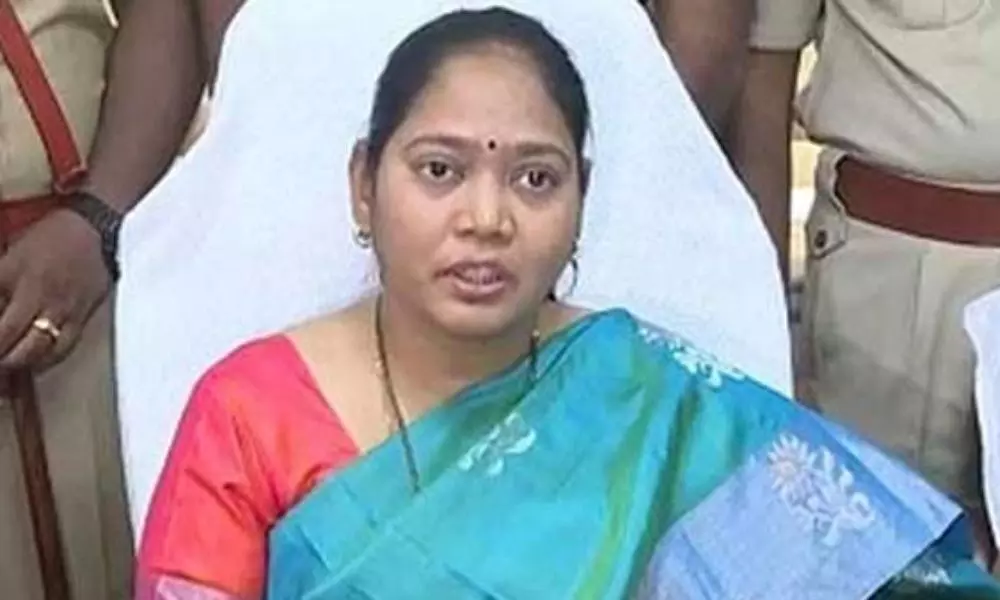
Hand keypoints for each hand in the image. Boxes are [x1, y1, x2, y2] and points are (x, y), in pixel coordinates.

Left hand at [0, 210, 109, 370]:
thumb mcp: (10, 257)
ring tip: (9, 363)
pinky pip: (63, 347)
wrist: (94, 232)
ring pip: (38, 350)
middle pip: (12, 339)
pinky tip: (36, 361)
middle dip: (1, 356)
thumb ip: (0, 286)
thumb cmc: (49, 240)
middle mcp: (39, 296)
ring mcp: (63, 308)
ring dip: (19, 363)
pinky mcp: (82, 317)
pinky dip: (46, 360)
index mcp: (16, 277)